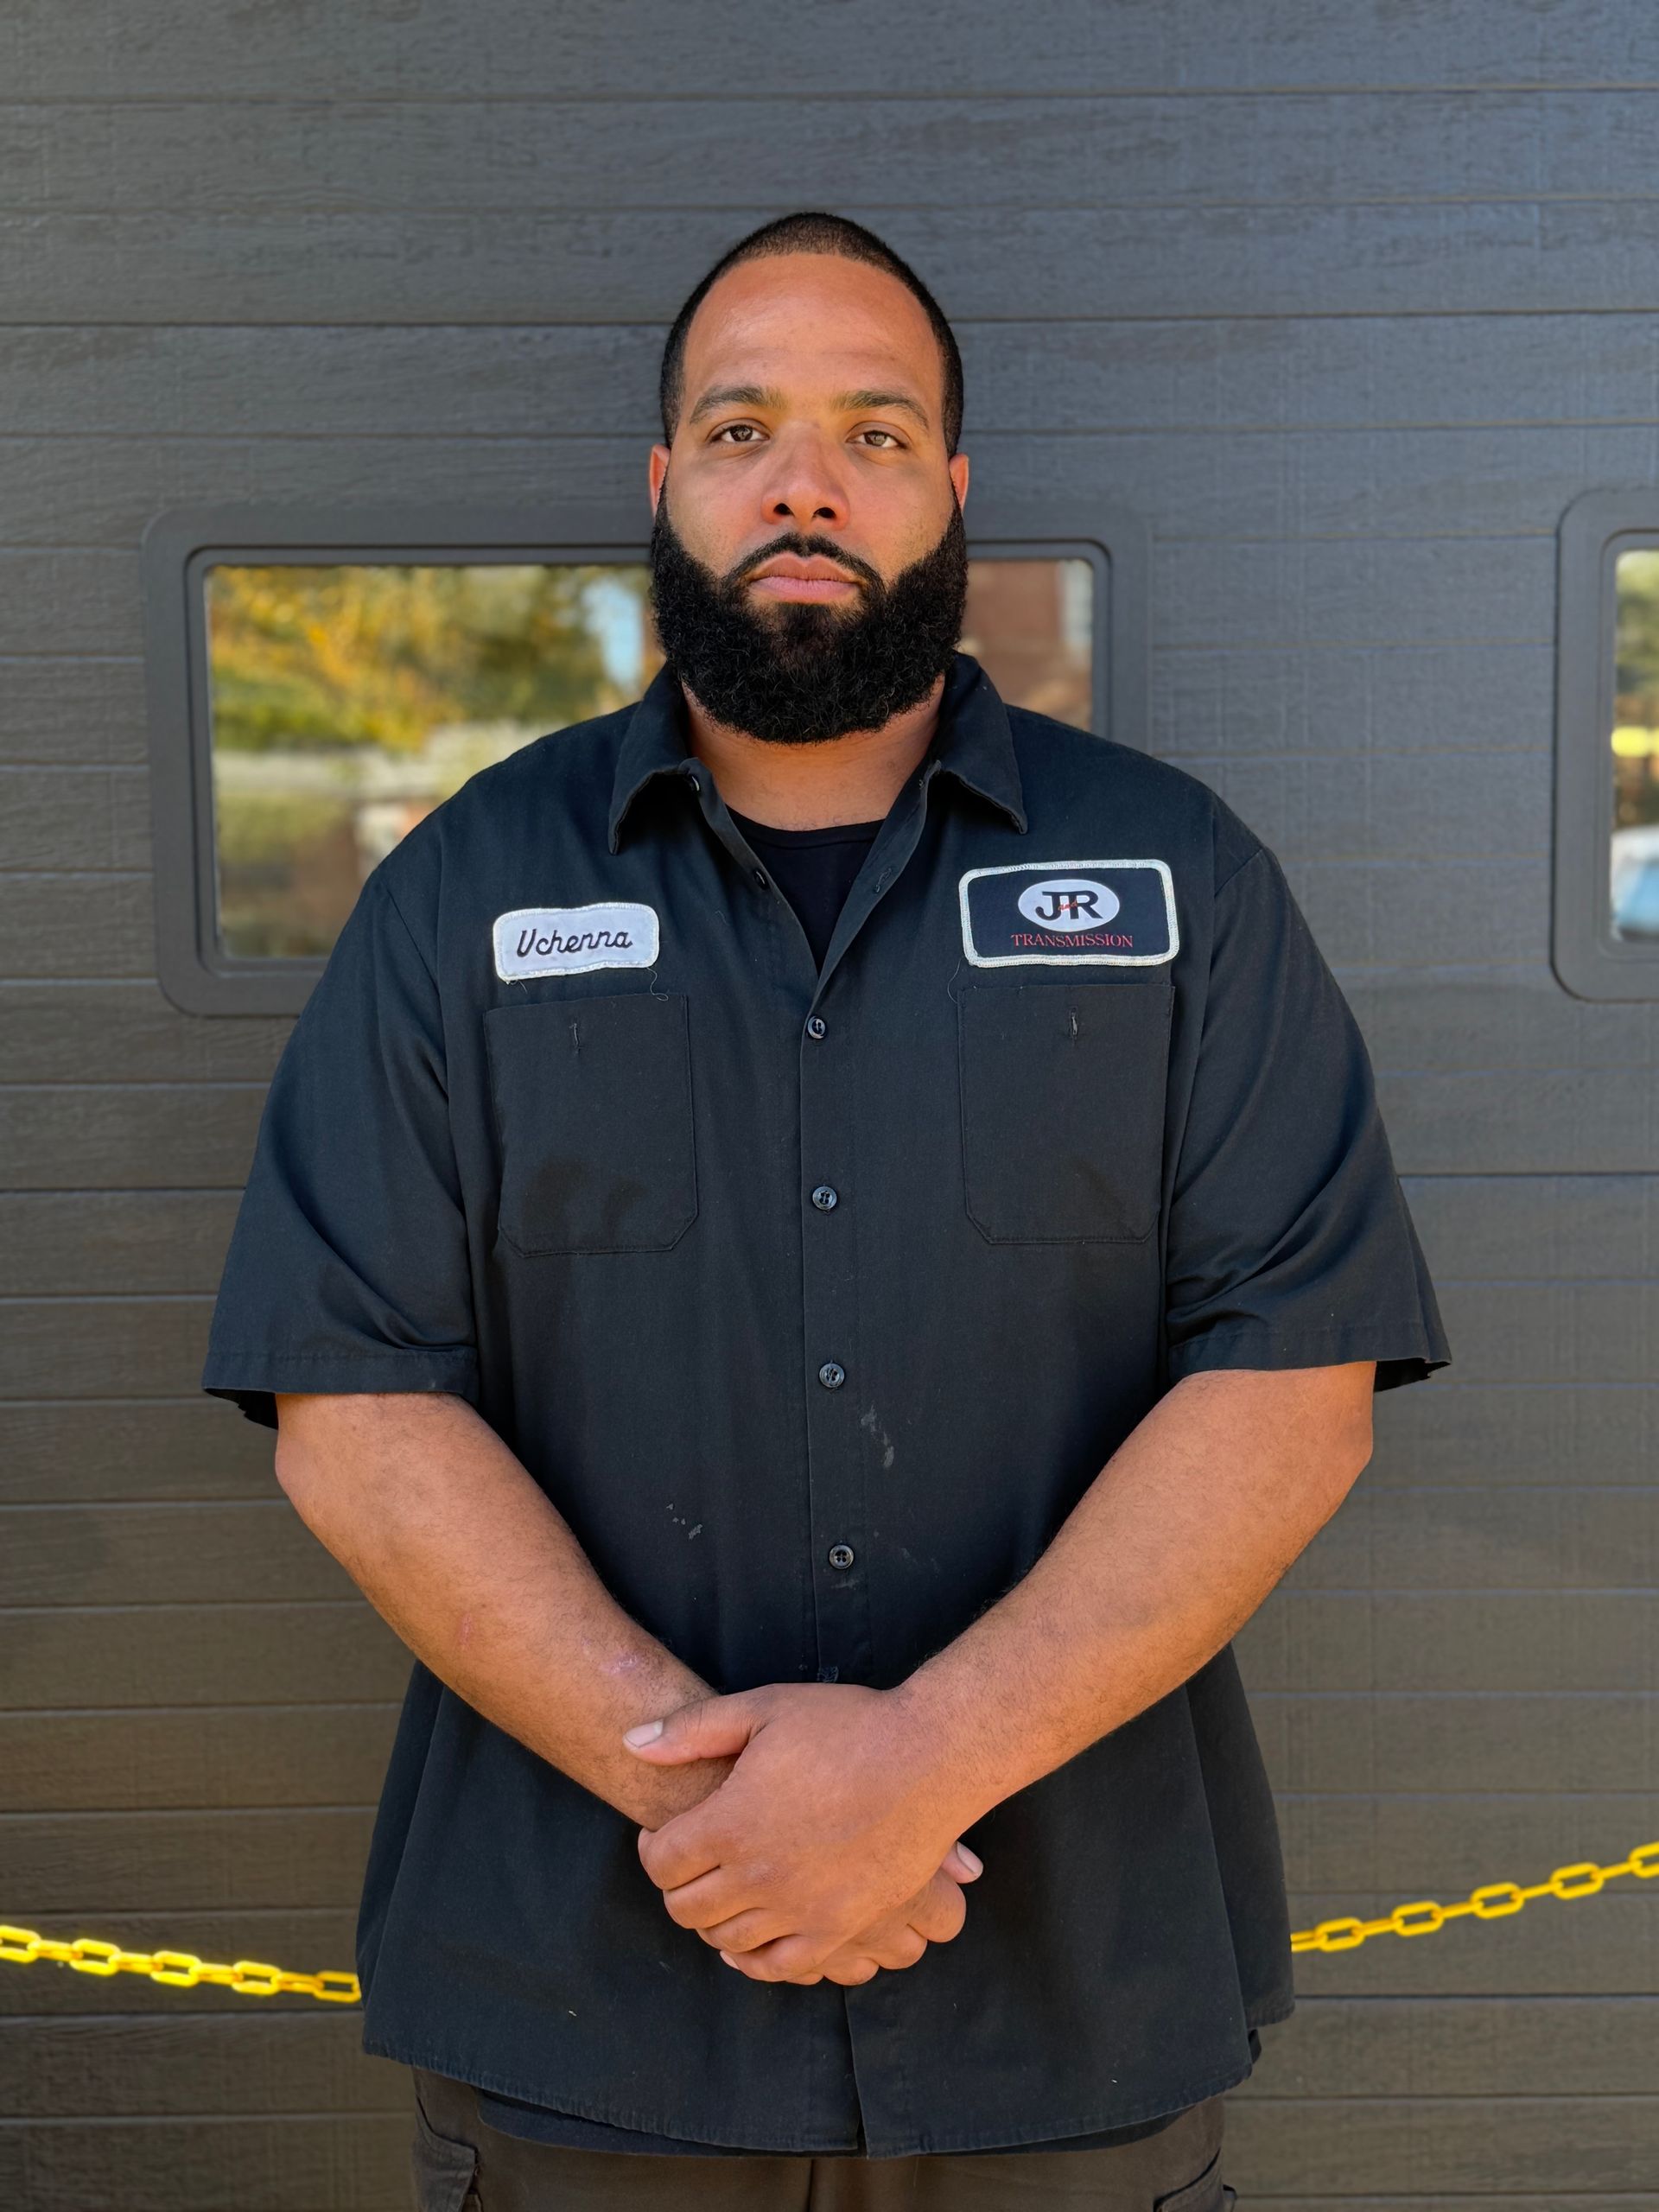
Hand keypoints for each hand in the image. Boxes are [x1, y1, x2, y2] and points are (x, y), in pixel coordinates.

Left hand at [623, 1682, 983, 1983]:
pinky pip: (778, 1966)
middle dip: (677, 1886)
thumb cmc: (847, 1726)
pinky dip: (754, 1959)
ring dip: (713, 1920)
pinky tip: (752, 1936)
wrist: (928, 1758)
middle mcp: (758, 1876)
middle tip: (692, 1862)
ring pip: (725, 1941)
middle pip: (686, 1908)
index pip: (661, 1862)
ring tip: (724, 1890)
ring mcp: (799, 1909)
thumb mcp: (763, 1709)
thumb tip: (631, 1745)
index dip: (653, 1847)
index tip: (665, 1833)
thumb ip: (691, 1730)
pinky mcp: (837, 1928)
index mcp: (731, 1822)